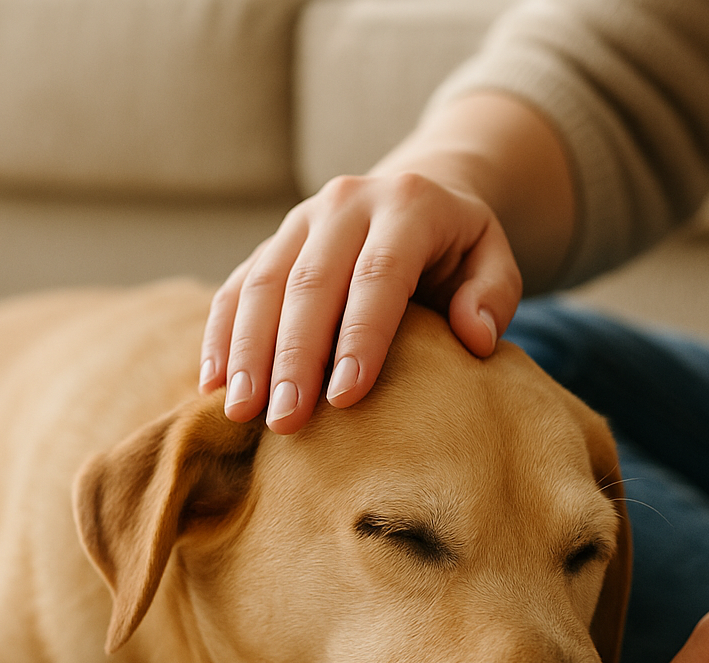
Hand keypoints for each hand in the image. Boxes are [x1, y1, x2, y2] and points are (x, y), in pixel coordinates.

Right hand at [198, 171, 522, 433]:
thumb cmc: (460, 249)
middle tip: (285, 421)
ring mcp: (301, 221)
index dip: (360, 336)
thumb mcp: (493, 259)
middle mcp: (346, 203)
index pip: (379, 274)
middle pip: (311, 282)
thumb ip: (494, 295)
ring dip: (248, 351)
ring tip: (242, 411)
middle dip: (294, 356)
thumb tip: (474, 338)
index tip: (344, 397)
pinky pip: (238, 286)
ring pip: (264, 283)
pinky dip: (221, 335)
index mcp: (408, 205)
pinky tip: (213, 384)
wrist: (418, 195)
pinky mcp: (271, 243)